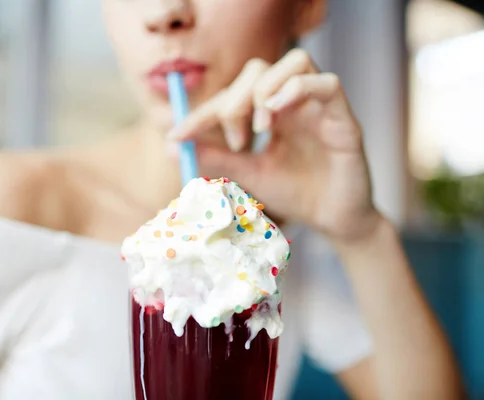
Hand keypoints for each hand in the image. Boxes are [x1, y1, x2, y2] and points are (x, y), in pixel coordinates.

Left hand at [168, 49, 381, 242]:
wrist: (333, 221)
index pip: (231, 95)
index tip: (178, 134)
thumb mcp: (247, 174)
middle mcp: (293, 102)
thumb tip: (171, 147)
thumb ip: (215, 158)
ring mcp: (319, 106)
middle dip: (235, 100)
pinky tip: (276, 115)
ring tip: (259, 128)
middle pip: (259, 69)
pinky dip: (298, 90)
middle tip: (235, 139)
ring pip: (296, 61)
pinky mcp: (343, 118)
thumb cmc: (294, 194)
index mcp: (269, 112)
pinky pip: (328, 83)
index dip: (201, 112)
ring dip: (266, 89)